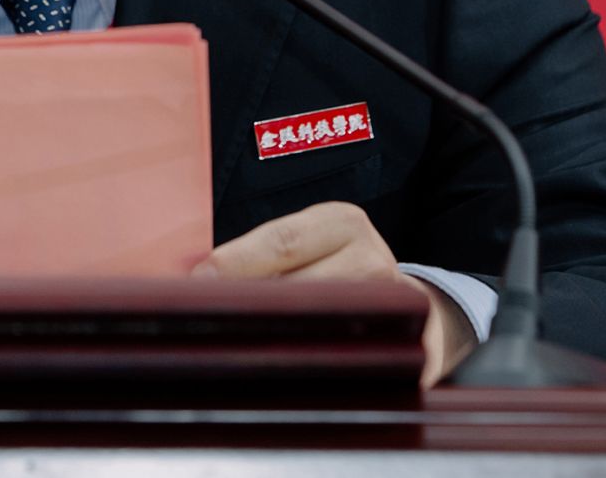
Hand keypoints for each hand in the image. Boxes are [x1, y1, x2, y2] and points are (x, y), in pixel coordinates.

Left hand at [191, 201, 475, 385]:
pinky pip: (356, 367)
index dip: (234, 264)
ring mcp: (396, 302)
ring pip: (323, 328)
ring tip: (243, 356)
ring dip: (280, 345)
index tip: (198, 284)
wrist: (407, 305)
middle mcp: (371, 256)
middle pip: (300, 288)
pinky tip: (289, 383)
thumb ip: (258, 255)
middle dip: (251, 309)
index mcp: (341, 222)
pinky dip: (321, 376)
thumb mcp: (305, 245)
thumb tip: (195, 280)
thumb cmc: (335, 271)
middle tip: (210, 327)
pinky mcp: (410, 348)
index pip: (280, 241)